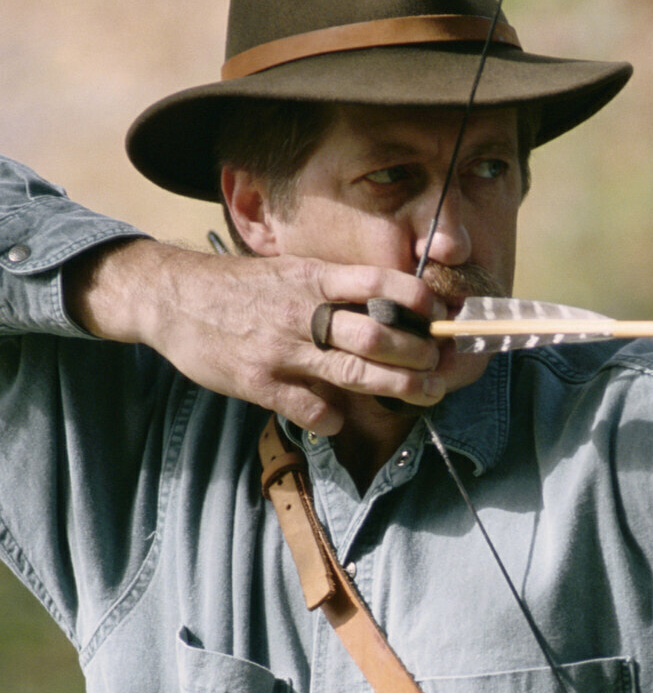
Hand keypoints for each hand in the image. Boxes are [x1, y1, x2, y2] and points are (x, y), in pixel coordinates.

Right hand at [65, 239, 451, 434]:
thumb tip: (388, 307)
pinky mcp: (258, 382)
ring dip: (399, 386)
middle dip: (420, 353)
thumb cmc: (241, 289)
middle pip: (378, 334)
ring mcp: (281, 349)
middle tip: (438, 365)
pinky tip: (337, 419)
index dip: (418, 299)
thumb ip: (333, 289)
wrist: (172, 298)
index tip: (440, 315)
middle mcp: (302, 311)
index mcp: (313, 277)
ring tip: (424, 393)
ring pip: (355, 372)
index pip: (380, 282)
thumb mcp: (289, 272)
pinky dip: (332, 419)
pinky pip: (311, 409)